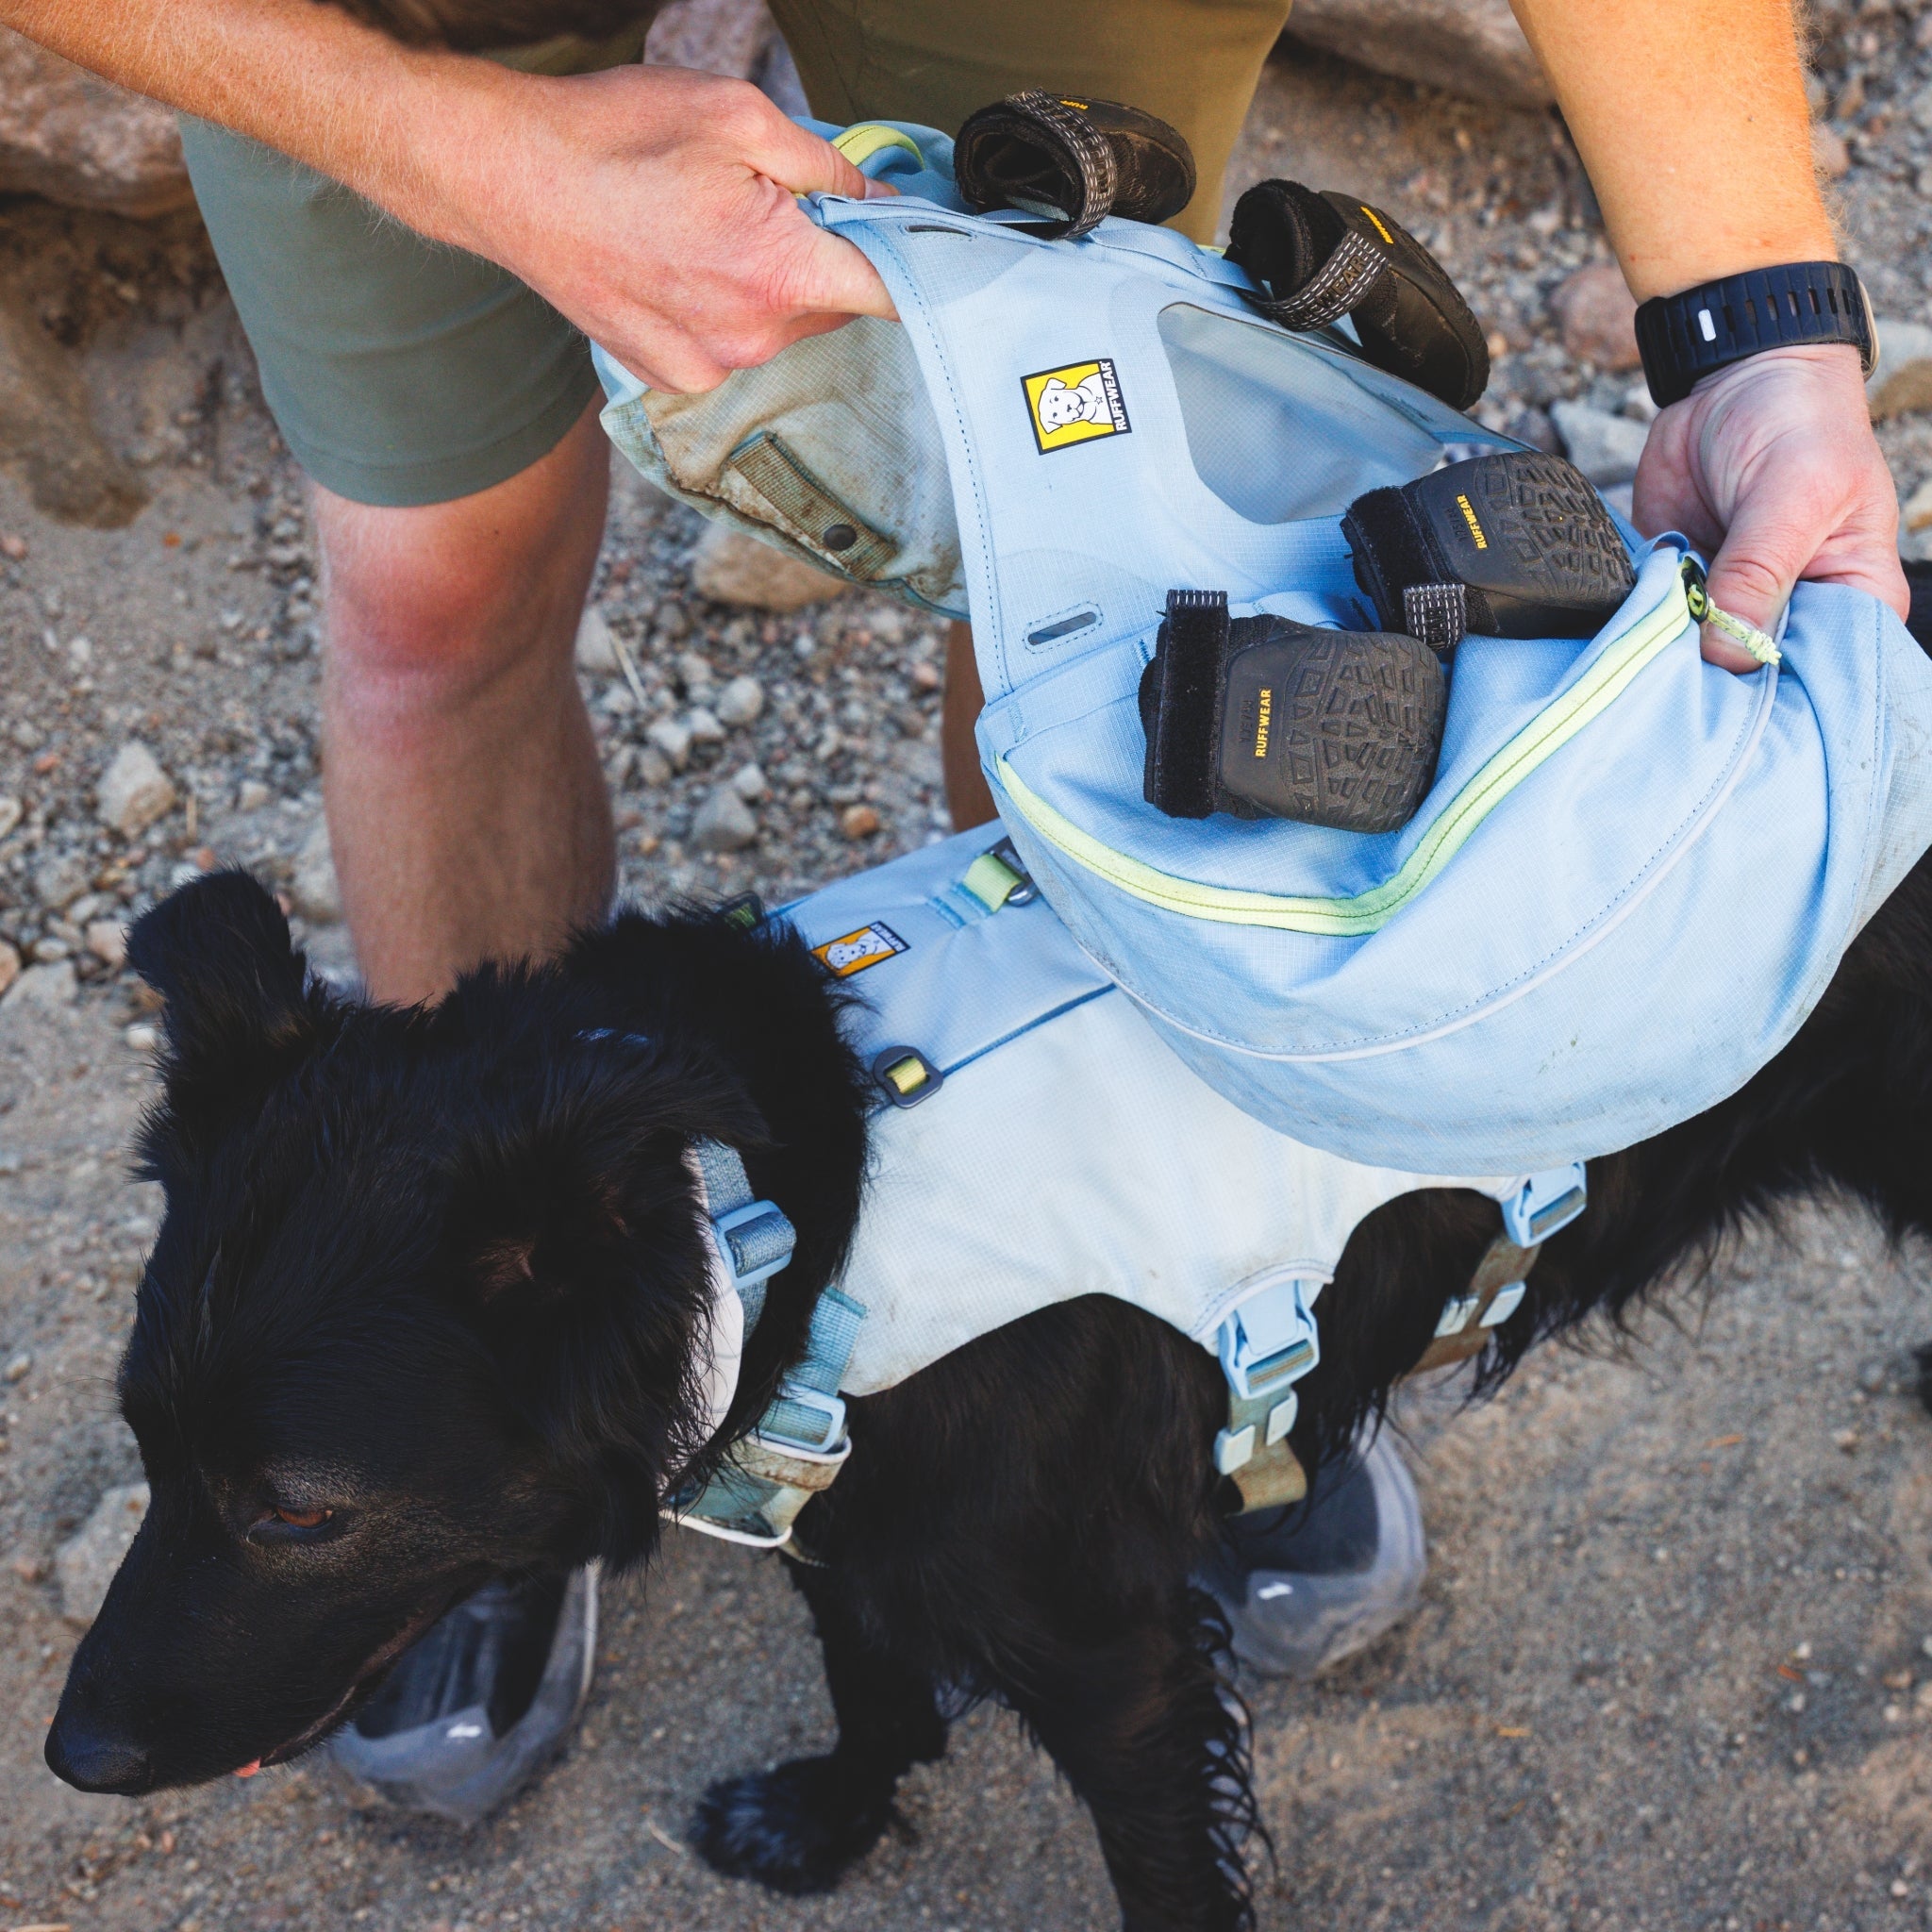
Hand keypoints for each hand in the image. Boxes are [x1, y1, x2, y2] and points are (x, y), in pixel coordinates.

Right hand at [427, 64, 897, 393]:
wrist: (503, 177)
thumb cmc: (612, 136)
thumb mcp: (738, 117)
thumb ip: (828, 169)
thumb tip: (883, 203)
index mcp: (778, 275)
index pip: (893, 294)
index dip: (921, 267)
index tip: (934, 248)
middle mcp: (750, 339)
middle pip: (836, 307)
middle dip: (826, 258)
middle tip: (779, 201)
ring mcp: (707, 367)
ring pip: (783, 326)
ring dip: (774, 282)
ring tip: (712, 225)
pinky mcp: (672, 375)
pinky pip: (732, 343)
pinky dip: (726, 307)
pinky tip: (680, 261)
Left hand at [1632, 343, 1904, 669]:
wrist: (1736, 381)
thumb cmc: (1797, 425)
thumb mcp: (1791, 494)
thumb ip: (1759, 572)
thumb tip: (1729, 649)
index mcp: (1852, 599)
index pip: (1826, 676)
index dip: (1780, 696)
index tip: (1732, 707)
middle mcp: (1794, 615)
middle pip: (1756, 681)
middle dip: (1714, 687)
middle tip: (1671, 690)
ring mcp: (1733, 609)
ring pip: (1698, 662)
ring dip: (1667, 661)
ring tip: (1642, 659)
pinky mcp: (1683, 592)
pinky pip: (1656, 628)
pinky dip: (1639, 630)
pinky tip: (1625, 633)